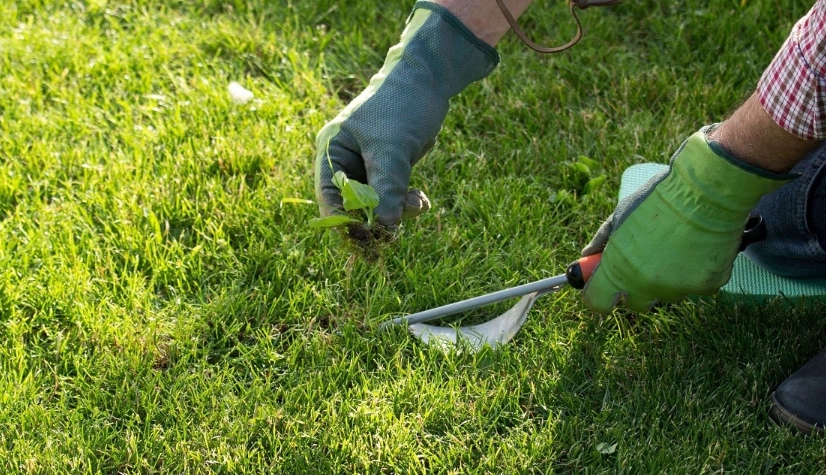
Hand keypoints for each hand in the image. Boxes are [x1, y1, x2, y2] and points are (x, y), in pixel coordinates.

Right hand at [314, 2, 498, 228]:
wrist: (430, 82)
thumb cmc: (402, 106)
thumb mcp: (392, 148)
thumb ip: (386, 186)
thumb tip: (384, 227)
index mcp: (333, 150)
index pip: (329, 194)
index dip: (344, 219)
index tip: (364, 237)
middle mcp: (346, 161)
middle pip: (353, 205)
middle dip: (375, 218)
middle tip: (394, 234)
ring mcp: (369, 167)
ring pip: (377, 205)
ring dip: (397, 212)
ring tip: (419, 204)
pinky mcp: (389, 169)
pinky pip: (393, 197)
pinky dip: (406, 203)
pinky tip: (422, 200)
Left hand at [581, 126, 794, 312]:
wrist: (706, 191)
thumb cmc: (659, 198)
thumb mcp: (621, 214)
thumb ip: (602, 240)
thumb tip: (588, 255)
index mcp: (619, 269)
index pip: (597, 302)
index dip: (598, 294)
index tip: (602, 285)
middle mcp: (646, 286)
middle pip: (635, 303)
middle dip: (635, 288)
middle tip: (643, 262)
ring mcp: (677, 288)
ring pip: (667, 294)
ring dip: (666, 280)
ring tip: (676, 246)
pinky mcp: (707, 286)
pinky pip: (695, 287)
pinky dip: (695, 273)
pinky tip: (697, 248)